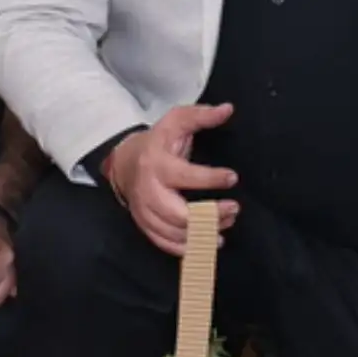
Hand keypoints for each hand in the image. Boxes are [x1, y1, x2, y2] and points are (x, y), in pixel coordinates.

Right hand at [100, 102, 237, 255]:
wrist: (123, 161)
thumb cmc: (157, 142)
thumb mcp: (175, 122)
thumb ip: (201, 116)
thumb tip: (228, 109)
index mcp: (157, 164)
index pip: (185, 175)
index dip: (210, 178)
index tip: (232, 177)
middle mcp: (149, 191)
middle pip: (179, 214)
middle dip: (210, 215)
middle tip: (234, 209)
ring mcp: (145, 211)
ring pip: (175, 232)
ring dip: (203, 232)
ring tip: (226, 224)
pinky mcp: (145, 225)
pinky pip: (164, 243)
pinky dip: (187, 247)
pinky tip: (208, 242)